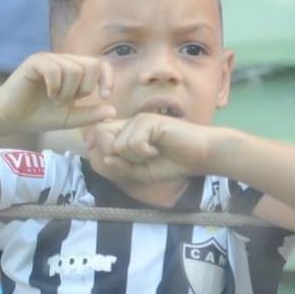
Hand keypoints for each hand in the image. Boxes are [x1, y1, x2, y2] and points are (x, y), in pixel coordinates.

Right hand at [0, 53, 115, 131]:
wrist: (12, 117)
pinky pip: (55, 69)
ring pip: (74, 70)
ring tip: (54, 100)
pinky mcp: (35, 62)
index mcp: (76, 70)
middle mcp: (64, 61)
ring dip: (66, 92)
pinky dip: (55, 87)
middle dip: (84, 89)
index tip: (105, 96)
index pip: (101, 64)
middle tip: (68, 100)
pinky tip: (48, 94)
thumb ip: (92, 114)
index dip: (108, 78)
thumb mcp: (71, 118)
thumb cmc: (41, 115)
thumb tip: (113, 112)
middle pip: (91, 66)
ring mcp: (50, 59)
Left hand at [84, 114, 213, 184]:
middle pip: (101, 134)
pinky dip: (144, 152)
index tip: (105, 157)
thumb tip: (106, 159)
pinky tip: (158, 149)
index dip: (95, 145)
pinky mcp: (149, 120)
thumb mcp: (142, 173)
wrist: (199, 157)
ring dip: (134, 157)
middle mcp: (130, 123)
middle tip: (137, 160)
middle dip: (113, 154)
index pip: (98, 134)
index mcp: (126, 133)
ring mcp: (139, 120)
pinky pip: (133, 142)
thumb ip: (122, 168)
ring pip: (118, 144)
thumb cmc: (173, 164)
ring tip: (153, 153)